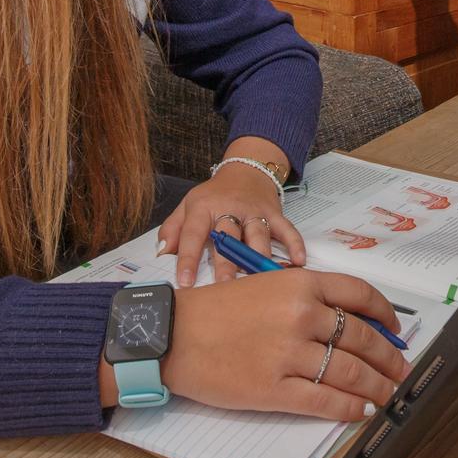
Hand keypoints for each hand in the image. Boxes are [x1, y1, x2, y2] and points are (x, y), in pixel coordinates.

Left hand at [158, 155, 305, 286]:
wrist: (245, 170)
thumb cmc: (214, 195)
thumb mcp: (187, 205)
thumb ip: (171, 228)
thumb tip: (160, 252)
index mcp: (204, 208)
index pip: (193, 233)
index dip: (187, 258)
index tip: (185, 281)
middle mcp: (230, 209)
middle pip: (229, 237)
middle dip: (227, 262)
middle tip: (224, 287)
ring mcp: (255, 212)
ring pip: (257, 236)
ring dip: (258, 258)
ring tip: (260, 281)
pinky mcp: (275, 214)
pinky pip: (286, 230)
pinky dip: (294, 244)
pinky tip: (298, 261)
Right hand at [162, 268, 407, 420]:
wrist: (173, 334)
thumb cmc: (215, 310)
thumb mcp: (265, 286)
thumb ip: (305, 300)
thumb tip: (349, 323)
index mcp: (300, 284)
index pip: (360, 295)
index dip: (386, 315)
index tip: (396, 330)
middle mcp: (301, 315)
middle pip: (363, 338)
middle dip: (388, 359)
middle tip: (399, 370)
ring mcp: (289, 353)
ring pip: (350, 373)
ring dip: (376, 387)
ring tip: (387, 395)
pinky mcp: (275, 388)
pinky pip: (325, 401)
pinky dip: (349, 408)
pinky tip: (360, 410)